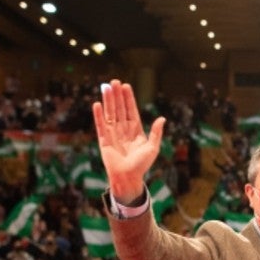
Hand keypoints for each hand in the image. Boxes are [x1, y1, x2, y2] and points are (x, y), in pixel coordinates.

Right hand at [93, 80, 166, 203]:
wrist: (128, 178)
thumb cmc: (141, 165)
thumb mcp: (152, 148)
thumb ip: (155, 133)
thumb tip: (162, 118)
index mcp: (136, 131)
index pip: (131, 111)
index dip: (128, 99)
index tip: (126, 86)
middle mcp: (123, 130)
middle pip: (119, 109)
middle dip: (117, 96)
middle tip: (114, 81)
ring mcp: (113, 134)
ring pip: (110, 114)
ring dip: (108, 101)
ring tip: (106, 87)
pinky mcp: (103, 140)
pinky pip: (100, 125)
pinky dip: (98, 115)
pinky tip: (97, 104)